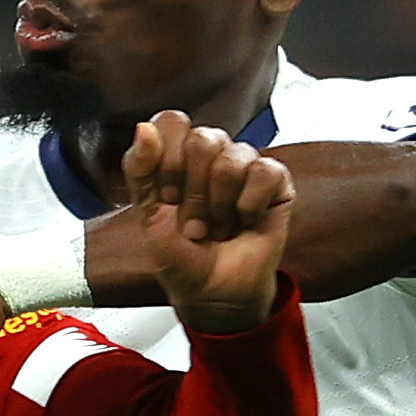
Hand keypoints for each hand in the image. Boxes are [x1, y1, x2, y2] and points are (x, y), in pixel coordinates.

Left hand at [125, 109, 295, 333]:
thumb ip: (139, 169)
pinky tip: (245, 221)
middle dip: (194, 192)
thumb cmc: (181, 256)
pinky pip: (264, 171)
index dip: (168, 161)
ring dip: (220, 205)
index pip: (173, 122)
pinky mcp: (276, 180)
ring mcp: (245, 164)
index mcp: (178, 154)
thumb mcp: (148, 215)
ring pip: (232, 158)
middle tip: (194, 221)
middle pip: (204, 139)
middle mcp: (213, 154)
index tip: (168, 196)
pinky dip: (249, 205)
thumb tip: (144, 128)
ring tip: (218, 227)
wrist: (212, 293)